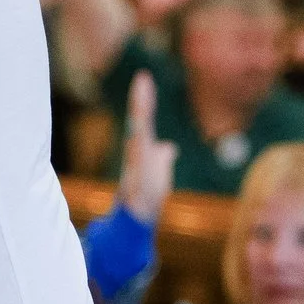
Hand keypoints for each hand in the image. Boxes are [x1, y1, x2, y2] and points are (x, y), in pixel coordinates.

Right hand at [115, 69, 175, 222]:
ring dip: (139, 126)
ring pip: (137, 145)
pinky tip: (139, 142)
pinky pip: (138, 172)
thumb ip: (162, 158)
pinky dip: (139, 157)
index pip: (144, 120)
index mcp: (143, 151)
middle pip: (139, 125)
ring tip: (140, 106)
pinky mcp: (135, 190)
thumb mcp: (159, 175)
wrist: (134, 226)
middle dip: (140, 104)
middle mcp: (137, 158)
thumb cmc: (145, 200)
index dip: (144, 100)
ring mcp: (134, 173)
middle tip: (141, 81)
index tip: (143, 77)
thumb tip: (169, 148)